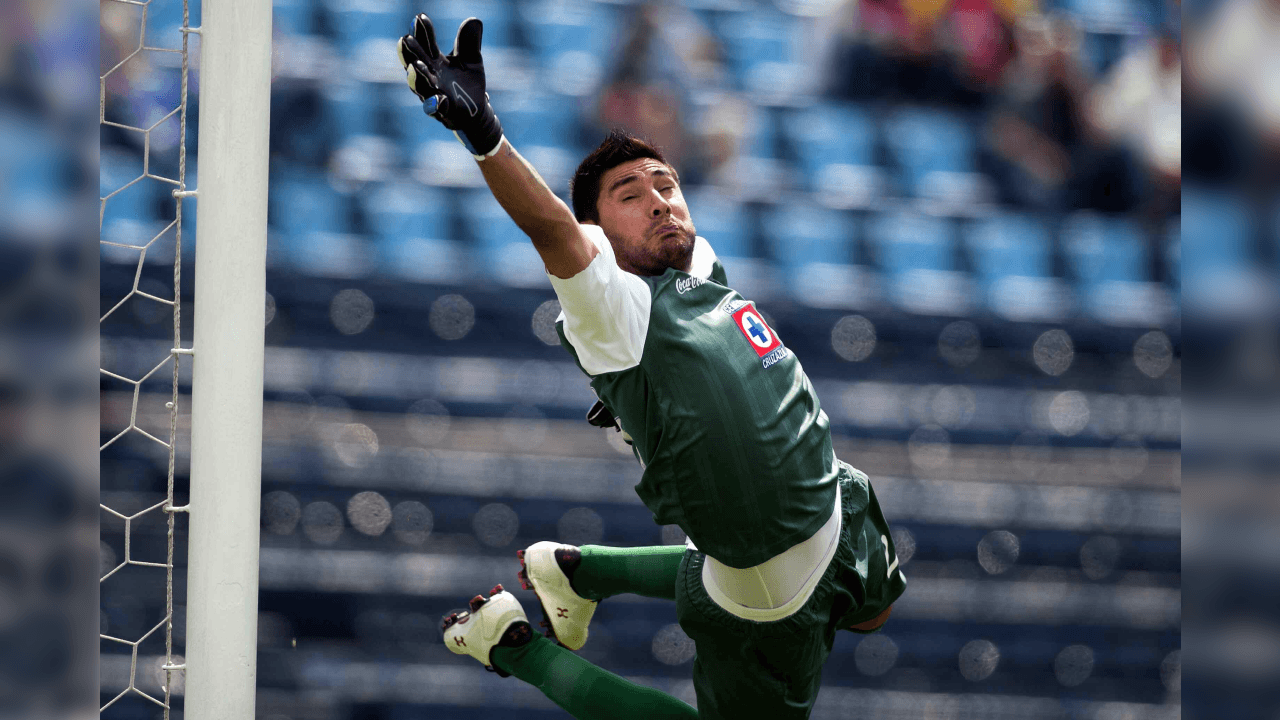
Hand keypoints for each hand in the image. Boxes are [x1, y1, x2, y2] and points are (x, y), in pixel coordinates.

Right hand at [397, 14, 503, 157]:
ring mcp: (433, 94)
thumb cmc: (468, 83)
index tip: (419, 18)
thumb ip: (469, 42)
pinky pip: (435, 108)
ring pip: (420, 86)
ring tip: (416, 67)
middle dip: (409, 53)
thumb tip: (474, 20)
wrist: (476, 111)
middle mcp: (429, 77)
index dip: (422, 32)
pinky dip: (434, 104)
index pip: (425, 44)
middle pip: (414, 63)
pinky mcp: (442, 111)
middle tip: (405, 39)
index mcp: (434, 62)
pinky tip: (438, 99)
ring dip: (416, 77)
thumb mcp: (472, 60)